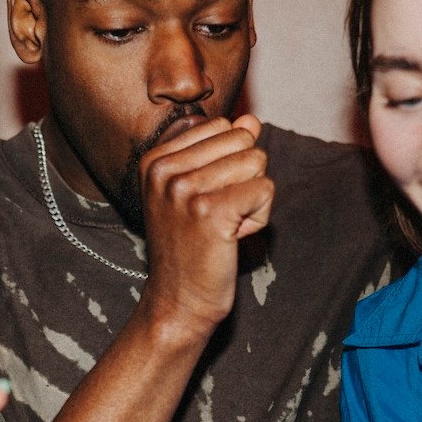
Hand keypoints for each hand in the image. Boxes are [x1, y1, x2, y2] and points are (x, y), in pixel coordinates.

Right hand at [138, 114, 273, 332]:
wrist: (178, 302)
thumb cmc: (191, 248)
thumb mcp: (199, 192)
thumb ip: (223, 150)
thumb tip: (251, 119)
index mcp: (156, 159)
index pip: (223, 127)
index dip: (230, 165)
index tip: (206, 201)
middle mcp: (164, 170)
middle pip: (242, 141)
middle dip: (245, 179)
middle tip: (219, 216)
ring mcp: (184, 190)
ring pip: (256, 162)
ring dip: (253, 200)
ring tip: (225, 227)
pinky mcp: (210, 212)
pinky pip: (264, 188)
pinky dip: (260, 217)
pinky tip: (234, 238)